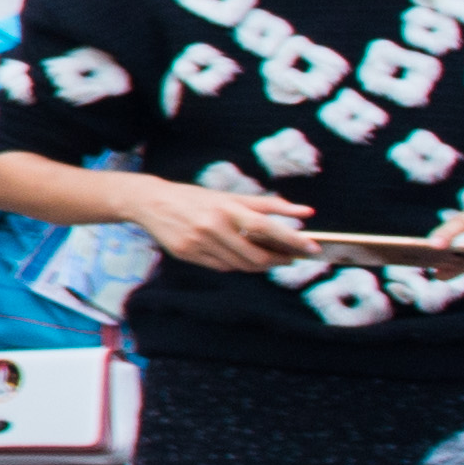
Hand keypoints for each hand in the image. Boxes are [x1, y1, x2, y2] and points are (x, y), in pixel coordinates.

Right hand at [127, 180, 313, 272]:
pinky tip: (240, 257)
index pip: (266, 228)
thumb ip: (269, 205)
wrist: (151, 202)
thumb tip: (307, 212)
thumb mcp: (230, 196)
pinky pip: (221, 267)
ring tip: (271, 259)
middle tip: (291, 258)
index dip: (291, 240)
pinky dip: (236, 265)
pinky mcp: (187, 254)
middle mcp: (212, 226)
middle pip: (255, 255)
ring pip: (240, 265)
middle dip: (278, 260)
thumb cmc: (195, 197)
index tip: (312, 248)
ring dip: (260, 265)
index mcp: (225, 208)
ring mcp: (198, 243)